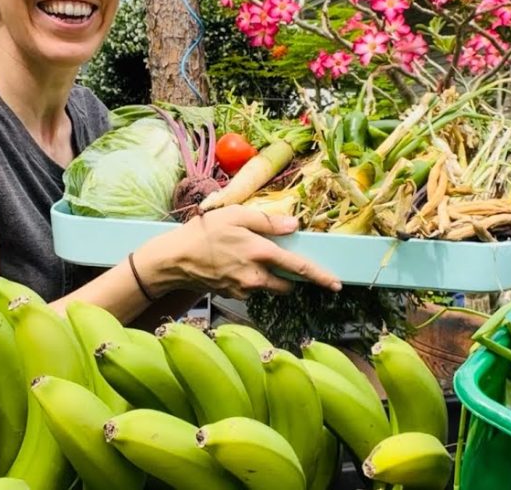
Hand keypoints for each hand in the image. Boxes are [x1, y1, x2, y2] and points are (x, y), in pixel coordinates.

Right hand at [136, 205, 341, 299]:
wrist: (174, 259)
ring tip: (246, 258)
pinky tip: (234, 265)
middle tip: (278, 261)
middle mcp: (256, 276)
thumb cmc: (204, 232)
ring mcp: (244, 289)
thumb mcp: (236, 215)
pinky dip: (251, 279)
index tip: (336, 284)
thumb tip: (294, 225)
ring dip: (268, 277)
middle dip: (291, 278)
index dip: (320, 276)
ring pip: (269, 286)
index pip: (299, 268)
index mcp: (260, 253)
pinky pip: (251, 289)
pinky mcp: (233, 295)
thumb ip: (267, 221)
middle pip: (287, 284)